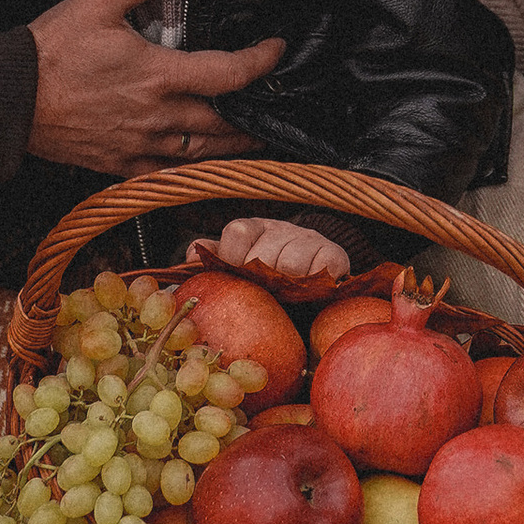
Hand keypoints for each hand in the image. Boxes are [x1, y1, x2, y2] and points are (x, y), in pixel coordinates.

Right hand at [25, 0, 285, 172]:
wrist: (8, 99)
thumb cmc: (50, 52)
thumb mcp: (97, 1)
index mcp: (158, 76)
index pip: (229, 74)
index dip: (261, 62)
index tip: (275, 50)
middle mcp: (156, 116)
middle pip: (224, 124)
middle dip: (254, 116)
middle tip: (272, 105)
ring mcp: (139, 145)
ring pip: (201, 155)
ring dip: (232, 149)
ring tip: (250, 140)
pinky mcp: (118, 164)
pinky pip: (166, 175)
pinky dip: (190, 171)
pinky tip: (197, 166)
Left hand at [200, 216, 352, 285]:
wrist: (313, 280)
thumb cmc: (266, 275)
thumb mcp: (238, 264)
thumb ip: (214, 261)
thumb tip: (189, 256)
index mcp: (253, 229)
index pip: (237, 232)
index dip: (233, 256)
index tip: (237, 274)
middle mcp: (280, 229)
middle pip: (263, 253)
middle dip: (260, 277)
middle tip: (263, 292)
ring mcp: (308, 240)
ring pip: (292, 262)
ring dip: (287, 282)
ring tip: (285, 294)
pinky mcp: (334, 254)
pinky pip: (325, 266)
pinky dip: (316, 279)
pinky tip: (310, 288)